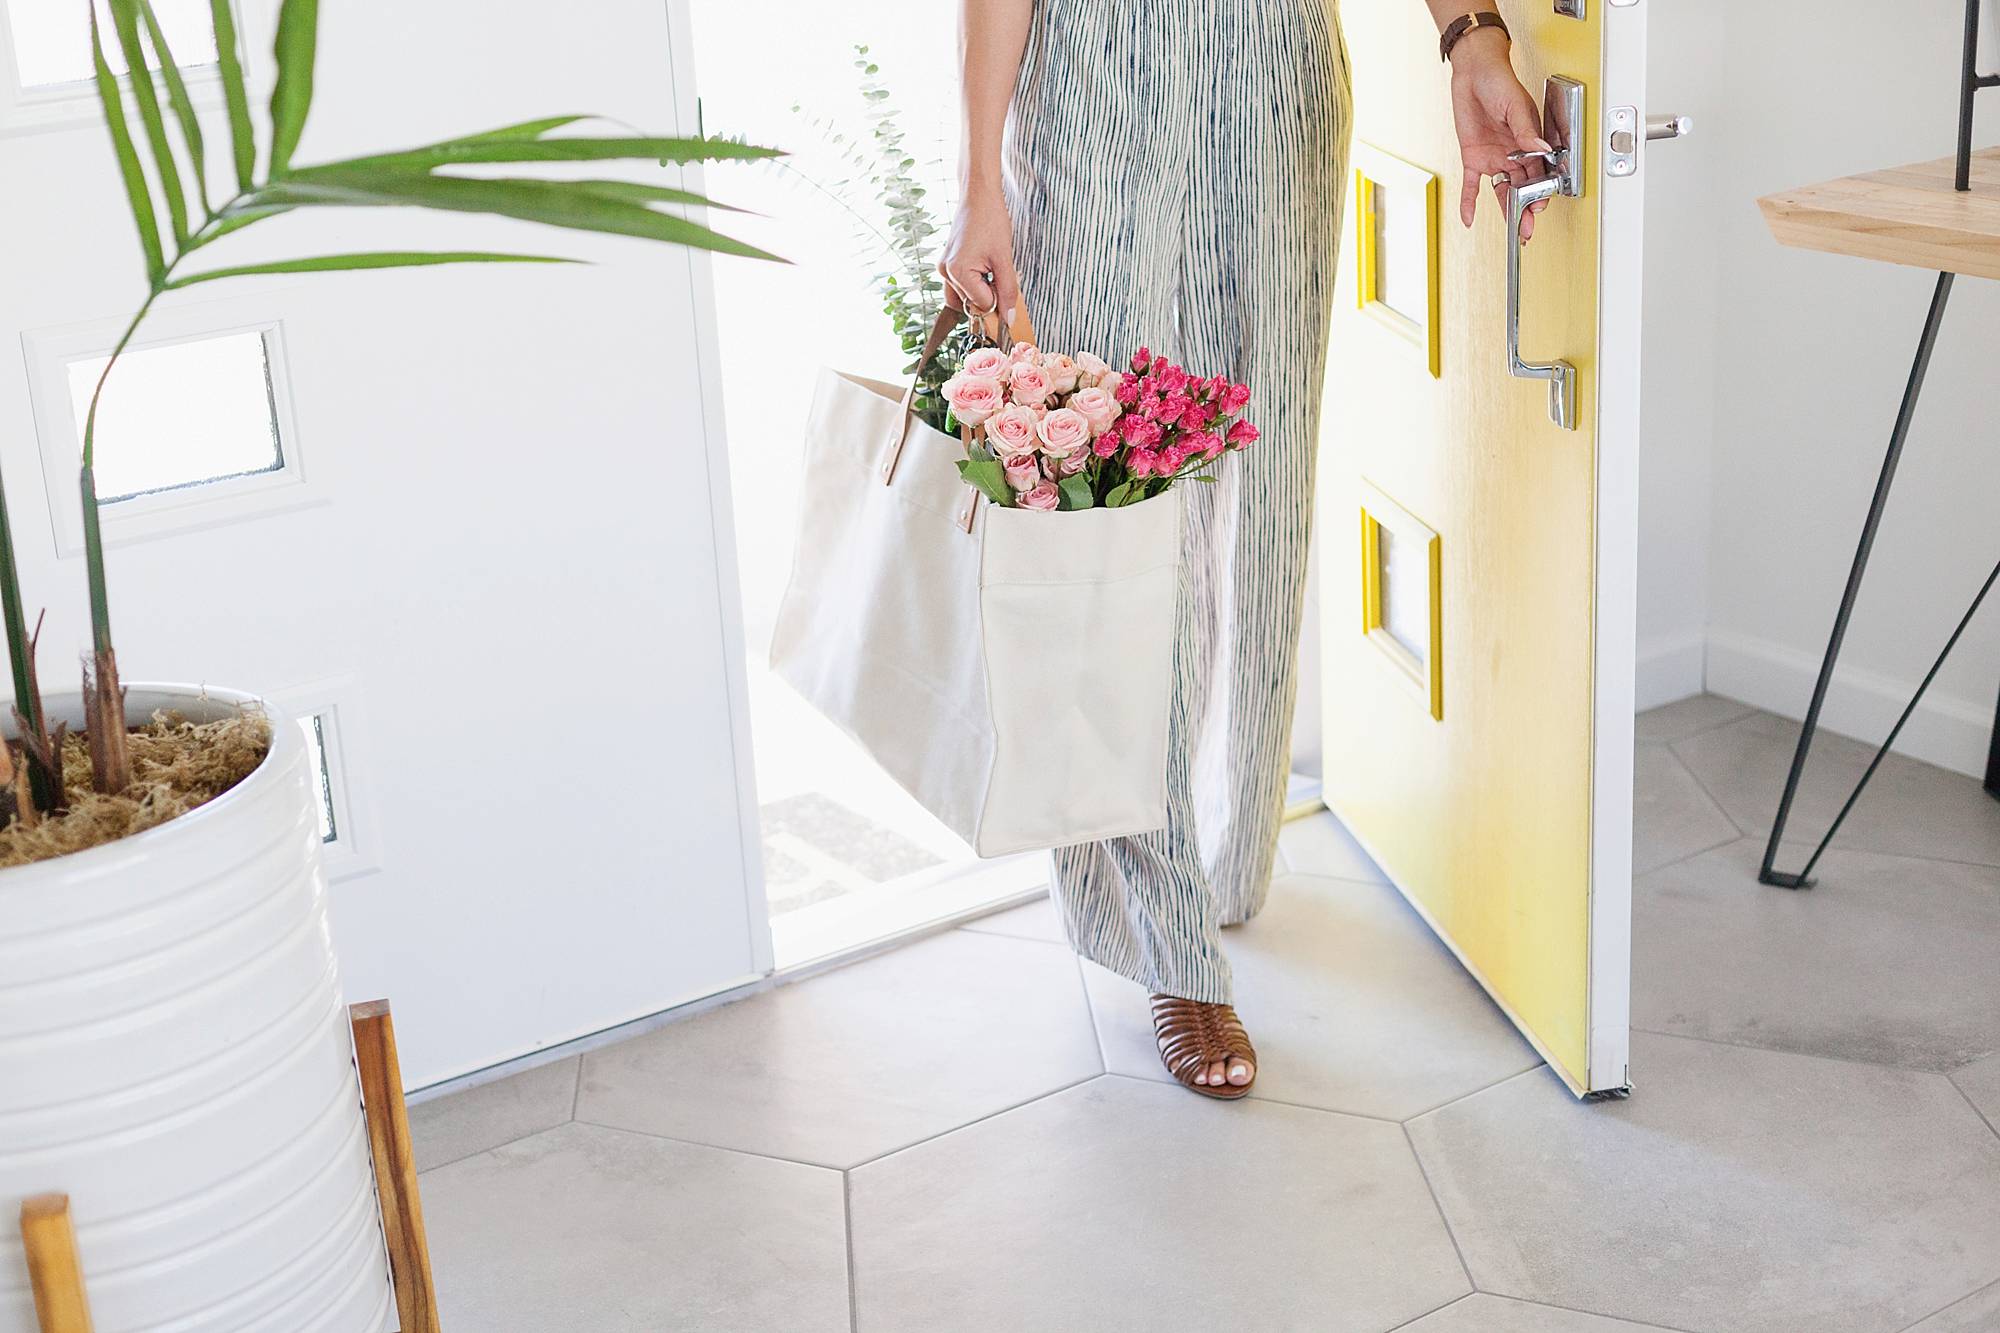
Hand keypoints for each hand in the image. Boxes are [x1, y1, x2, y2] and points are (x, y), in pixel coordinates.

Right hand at [939, 187, 1020, 336]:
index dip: (999, 298)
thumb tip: (1009, 318)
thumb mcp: (1004, 258)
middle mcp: (945, 272)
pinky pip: (958, 285)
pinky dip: (973, 283)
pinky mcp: (946, 263)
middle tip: (999, 272)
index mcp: (957, 272)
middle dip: (988, 294)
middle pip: (971, 303)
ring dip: (980, 291)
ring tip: (990, 268)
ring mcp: (943, 268)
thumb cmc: (991, 221)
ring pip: (963, 297)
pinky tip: (983, 267)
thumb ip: (1008, 291)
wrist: (978, 196)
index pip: (981, 304)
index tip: (1007, 284)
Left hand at [1447, 34, 1551, 241]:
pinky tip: (1468, 219)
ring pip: (1503, 190)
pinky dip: (1469, 202)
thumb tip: (1541, 149)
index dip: (1539, 191)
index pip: (1538, 173)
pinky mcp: (1472, 158)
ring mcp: (1493, 157)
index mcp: (1529, 142)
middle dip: (1526, 209)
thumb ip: (1527, 131)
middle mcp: (1513, 153)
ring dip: (1506, 210)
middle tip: (1527, 230)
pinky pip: (1471, 185)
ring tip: (1513, 230)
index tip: (1539, 207)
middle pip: (1522, 187)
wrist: (1473, 72)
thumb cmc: (1499, 82)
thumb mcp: (1516, 106)